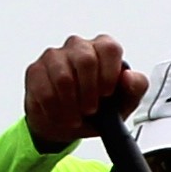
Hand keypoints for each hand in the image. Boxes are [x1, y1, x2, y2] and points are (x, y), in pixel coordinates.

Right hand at [19, 34, 137, 149]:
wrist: (67, 125)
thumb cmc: (99, 110)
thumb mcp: (124, 104)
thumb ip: (135, 89)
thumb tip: (128, 76)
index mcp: (103, 48)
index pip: (109, 48)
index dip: (109, 74)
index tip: (107, 95)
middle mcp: (78, 46)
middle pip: (86, 60)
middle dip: (89, 92)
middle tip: (90, 110)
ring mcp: (54, 56)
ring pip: (63, 77)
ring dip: (71, 105)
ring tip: (75, 117)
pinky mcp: (35, 70)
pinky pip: (45, 90)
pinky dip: (54, 110)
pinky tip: (60, 115)